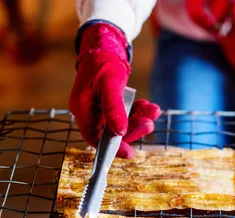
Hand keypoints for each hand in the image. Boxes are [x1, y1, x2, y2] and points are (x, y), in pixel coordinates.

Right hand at [69, 23, 159, 158]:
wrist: (104, 46)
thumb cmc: (104, 62)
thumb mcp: (111, 84)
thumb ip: (114, 108)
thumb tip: (120, 132)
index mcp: (81, 108)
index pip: (94, 138)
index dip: (112, 148)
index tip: (130, 154)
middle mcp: (87, 112)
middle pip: (110, 133)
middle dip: (132, 129)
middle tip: (149, 124)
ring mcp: (97, 109)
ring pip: (120, 124)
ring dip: (138, 120)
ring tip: (153, 111)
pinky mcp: (107, 106)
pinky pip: (124, 115)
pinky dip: (138, 112)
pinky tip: (150, 106)